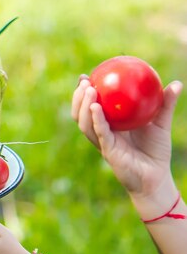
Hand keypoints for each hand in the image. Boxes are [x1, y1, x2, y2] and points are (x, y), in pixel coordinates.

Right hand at [72, 77, 181, 215]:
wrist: (156, 176)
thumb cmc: (156, 151)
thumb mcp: (161, 123)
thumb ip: (166, 104)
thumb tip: (176, 83)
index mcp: (110, 125)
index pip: (92, 107)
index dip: (85, 93)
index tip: (87, 77)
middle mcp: (102, 133)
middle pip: (81, 114)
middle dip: (78, 97)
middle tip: (84, 81)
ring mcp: (102, 142)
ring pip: (84, 123)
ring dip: (83, 105)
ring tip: (88, 89)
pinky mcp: (107, 150)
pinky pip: (99, 132)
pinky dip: (95, 119)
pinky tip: (95, 106)